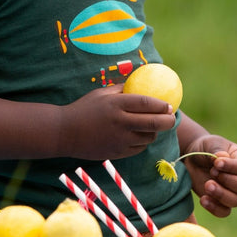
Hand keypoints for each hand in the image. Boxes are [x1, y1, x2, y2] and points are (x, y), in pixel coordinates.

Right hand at [62, 85, 176, 160]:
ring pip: (148, 137)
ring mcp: (119, 139)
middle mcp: (120, 122)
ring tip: (153, 126)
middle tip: (171, 118)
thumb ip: (121, 89)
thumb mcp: (100, 94)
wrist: (65, 132)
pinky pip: (138, 148)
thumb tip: (140, 84)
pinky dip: (142, 142)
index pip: (147, 103)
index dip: (161, 105)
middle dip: (168, 121)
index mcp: (116, 104)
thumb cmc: (83, 109)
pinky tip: (140, 135)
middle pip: (153, 123)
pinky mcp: (117, 153)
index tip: (169, 105)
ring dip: (154, 132)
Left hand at [182, 134, 236, 217]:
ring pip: (236, 201)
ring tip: (207, 186)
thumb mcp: (210, 144)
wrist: (190, 159)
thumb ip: (216, 150)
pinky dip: (215, 208)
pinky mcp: (219, 201)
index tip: (216, 163)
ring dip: (221, 195)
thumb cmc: (204, 148)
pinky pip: (224, 212)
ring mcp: (231, 191)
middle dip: (228, 181)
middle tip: (212, 173)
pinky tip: (203, 199)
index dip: (232, 167)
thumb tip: (222, 157)